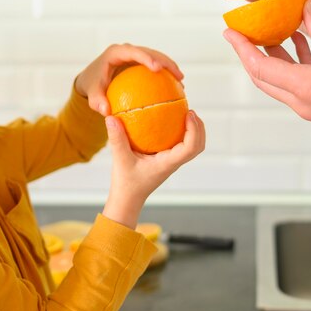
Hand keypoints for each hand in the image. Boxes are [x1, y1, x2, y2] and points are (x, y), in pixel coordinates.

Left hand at [74, 43, 182, 115]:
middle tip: (178, 76)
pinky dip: (166, 75)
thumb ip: (97, 101)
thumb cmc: (93, 85)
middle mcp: (128, 51)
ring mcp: (136, 56)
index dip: (147, 57)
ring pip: (157, 57)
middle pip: (151, 52)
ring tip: (181, 81)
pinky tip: (176, 88)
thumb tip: (107, 112)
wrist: (93, 80)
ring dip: (170, 67)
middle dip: (166, 62)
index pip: (133, 51)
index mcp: (116, 53)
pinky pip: (156, 67)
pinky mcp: (141, 63)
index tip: (158, 68)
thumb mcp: (92, 94)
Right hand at [102, 110, 205, 228]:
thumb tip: (110, 117)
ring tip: (185, 114)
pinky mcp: (168, 160)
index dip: (194, 129)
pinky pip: (182, 145)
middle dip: (199, 128)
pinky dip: (184, 133)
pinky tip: (171, 122)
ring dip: (195, 130)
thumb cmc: (126, 183)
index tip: (189, 114)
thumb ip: (116, 139)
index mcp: (168, 163)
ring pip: (193, 147)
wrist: (128, 199)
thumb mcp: (120, 159)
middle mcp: (174, 162)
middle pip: (198, 146)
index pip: (190, 147)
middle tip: (190, 111)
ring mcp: (172, 162)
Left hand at [224, 0, 310, 130]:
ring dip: (270, 57)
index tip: (230, 31)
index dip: (242, 48)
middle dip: (249, 53)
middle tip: (240, 32)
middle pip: (263, 77)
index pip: (261, 68)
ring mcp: (309, 107)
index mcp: (307, 88)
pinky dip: (291, 64)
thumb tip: (305, 8)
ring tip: (267, 31)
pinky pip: (295, 84)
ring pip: (278, 81)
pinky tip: (297, 42)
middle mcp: (302, 102)